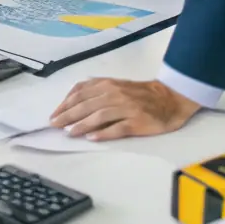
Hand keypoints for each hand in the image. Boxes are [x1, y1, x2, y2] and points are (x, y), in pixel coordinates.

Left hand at [50, 77, 200, 140]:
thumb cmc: (141, 94)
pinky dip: (104, 133)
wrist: (170, 98)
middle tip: (54, 125)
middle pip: (86, 105)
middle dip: (68, 115)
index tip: (54, 114)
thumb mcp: (117, 86)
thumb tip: (73, 101)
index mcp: (108, 85)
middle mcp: (115, 94)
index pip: (81, 93)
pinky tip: (93, 138)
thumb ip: (97, 90)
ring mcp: (127, 108)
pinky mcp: (137, 122)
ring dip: (82, 124)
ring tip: (69, 133)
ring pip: (99, 116)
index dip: (65, 103)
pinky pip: (118, 128)